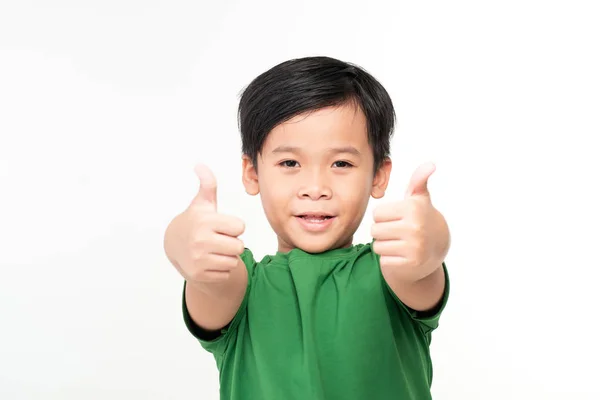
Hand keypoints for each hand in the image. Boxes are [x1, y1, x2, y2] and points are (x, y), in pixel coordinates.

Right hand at [166, 164, 245, 286]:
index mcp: (205, 222)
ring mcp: (198, 259)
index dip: (234, 226)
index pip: (240, 227)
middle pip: (240, 246)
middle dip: (233, 243)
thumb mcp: (202, 203)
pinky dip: (221, 269)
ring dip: (228, 256)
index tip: (222, 226)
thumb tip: (200, 165)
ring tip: (214, 250)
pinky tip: (209, 261)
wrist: (175, 245)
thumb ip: (208, 184)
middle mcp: (200, 241)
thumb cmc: (196, 222)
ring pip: (233, 261)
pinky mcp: (199, 275)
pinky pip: (226, 273)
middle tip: (219, 239)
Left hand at [371, 162, 449, 281]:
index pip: (377, 213)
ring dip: (384, 246)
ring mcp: (414, 247)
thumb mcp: (419, 199)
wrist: (436, 250)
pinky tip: (402, 256)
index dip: (384, 217)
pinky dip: (389, 260)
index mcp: (414, 208)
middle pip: (374, 230)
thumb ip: (418, 181)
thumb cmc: (420, 219)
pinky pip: (383, 260)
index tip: (398, 219)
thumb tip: (431, 164)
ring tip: (399, 244)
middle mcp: (416, 227)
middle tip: (398, 233)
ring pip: (377, 246)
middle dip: (382, 232)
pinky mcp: (410, 264)